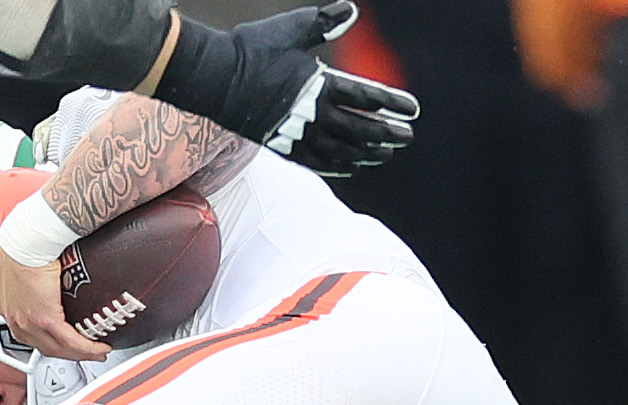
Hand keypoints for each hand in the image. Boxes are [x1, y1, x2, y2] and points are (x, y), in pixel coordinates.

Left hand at [0, 252, 109, 361]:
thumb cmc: (27, 248)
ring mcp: (29, 322)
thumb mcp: (31, 272)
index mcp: (12, 310)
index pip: (35, 339)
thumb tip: (57, 283)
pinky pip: (69, 341)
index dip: (56, 347)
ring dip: (81, 354)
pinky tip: (98, 347)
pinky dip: (86, 347)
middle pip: (48, 348)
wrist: (29, 241)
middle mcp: (17, 321)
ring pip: (58, 349)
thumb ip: (42, 285)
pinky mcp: (44, 319)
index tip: (70, 347)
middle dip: (71, 355)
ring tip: (98, 352)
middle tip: (90, 354)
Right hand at [156, 3, 418, 177]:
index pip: (366, 98)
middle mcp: (313, 115)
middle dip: (387, 134)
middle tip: (407, 137)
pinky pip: (318, 163)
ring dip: (367, 153)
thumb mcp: (293, 29)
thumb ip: (325, 22)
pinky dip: (339, 165)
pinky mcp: (284, 146)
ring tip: (386, 154)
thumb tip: (351, 10)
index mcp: (319, 85)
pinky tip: (353, 166)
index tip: (413, 109)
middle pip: (360, 130)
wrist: (214, 78)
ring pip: (342, 151)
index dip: (393, 104)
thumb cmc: (252, 49)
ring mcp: (298, 135)